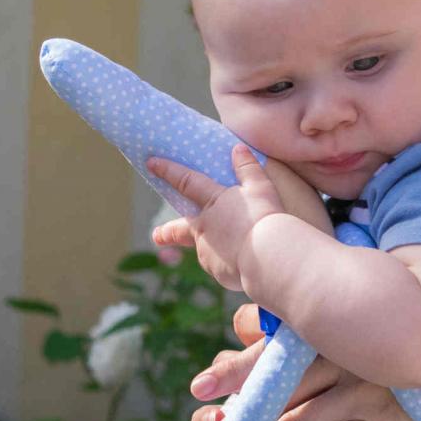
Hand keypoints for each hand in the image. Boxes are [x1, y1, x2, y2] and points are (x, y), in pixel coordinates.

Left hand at [148, 145, 283, 290]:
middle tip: (157, 236)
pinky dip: (231, 265)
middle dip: (167, 232)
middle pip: (180, 228)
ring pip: (206, 249)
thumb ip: (248, 169)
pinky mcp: (217, 271)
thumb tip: (238, 148)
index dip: (168, 171)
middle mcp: (204, 228)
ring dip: (213, 250)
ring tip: (234, 253)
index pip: (187, 181)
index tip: (151, 163)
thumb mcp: (261, 188)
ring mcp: (208, 251)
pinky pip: (222, 267)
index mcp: (214, 202)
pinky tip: (246, 265)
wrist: (269, 255)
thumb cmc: (266, 217)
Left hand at [189, 301, 420, 420]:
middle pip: (273, 391)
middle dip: (235, 418)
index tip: (204, 384)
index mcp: (340, 331)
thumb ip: (348, 324)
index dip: (236, 369)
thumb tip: (318, 325)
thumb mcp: (388, 317)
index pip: (275, 350)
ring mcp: (360, 391)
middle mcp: (341, 359)